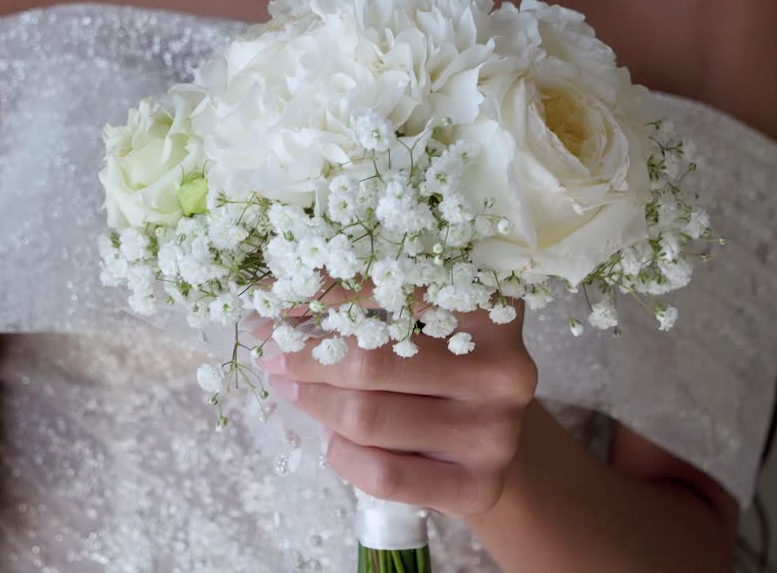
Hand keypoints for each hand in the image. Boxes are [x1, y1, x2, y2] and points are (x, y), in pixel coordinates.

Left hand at [256, 304, 536, 517]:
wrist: (490, 439)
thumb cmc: (440, 367)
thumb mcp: (420, 321)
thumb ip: (367, 302)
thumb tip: (273, 297)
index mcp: (492, 308)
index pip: (392, 290)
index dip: (321, 292)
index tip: (271, 298)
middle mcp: (504, 369)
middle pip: (372, 361)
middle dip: (306, 358)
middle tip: (271, 352)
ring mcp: (496, 433)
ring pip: (368, 418)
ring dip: (313, 402)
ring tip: (290, 388)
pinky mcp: (479, 486)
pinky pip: (381, 473)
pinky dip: (341, 454)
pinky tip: (332, 439)